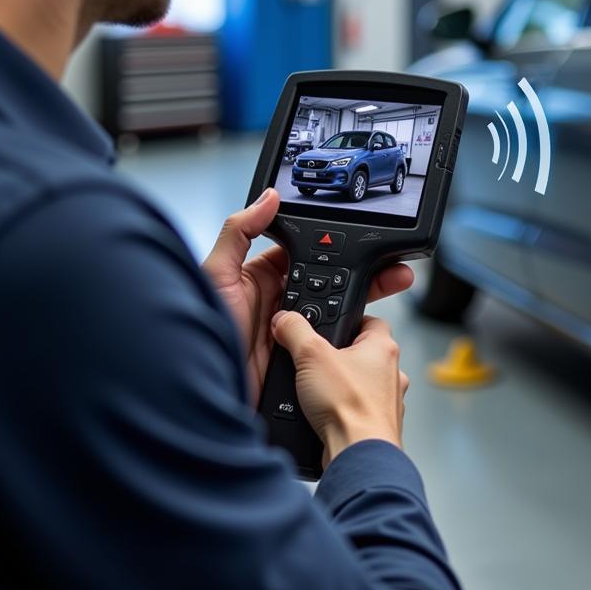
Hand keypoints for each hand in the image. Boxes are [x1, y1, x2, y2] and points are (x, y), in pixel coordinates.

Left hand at [202, 188, 413, 402]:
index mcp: (258, 278)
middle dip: (361, 273)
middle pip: (328, 282)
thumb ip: (239, 232)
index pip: (305, 254)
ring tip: (390, 288)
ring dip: (363, 303)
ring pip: (335, 312)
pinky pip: (331, 346)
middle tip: (391, 267)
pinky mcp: (298, 362)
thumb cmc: (199, 333)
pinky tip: (368, 330)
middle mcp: (276, 304)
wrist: (204, 391)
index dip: (334, 246)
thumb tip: (268, 198)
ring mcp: (290, 334)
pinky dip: (351, 338)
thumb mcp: (215, 275)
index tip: (363, 240)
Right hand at [271, 311, 410, 465]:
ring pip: (362, 384)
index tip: (331, 324)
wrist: (358, 454)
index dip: (348, 320)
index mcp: (384, 347)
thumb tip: (285, 320)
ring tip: (318, 390)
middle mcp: (392, 373)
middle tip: (318, 359)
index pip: (370, 320)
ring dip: (342, 386)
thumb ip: (295, 331)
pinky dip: (343, 410)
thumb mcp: (310, 356)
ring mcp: (387, 401)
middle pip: (364, 353)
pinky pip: (359, 409)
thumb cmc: (348, 406)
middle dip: (340, 356)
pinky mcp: (378, 424)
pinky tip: (325, 414)